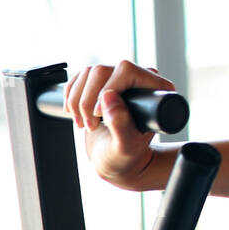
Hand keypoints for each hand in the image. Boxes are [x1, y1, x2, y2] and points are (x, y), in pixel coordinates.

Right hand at [63, 60, 176, 189]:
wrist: (115, 159)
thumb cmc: (126, 156)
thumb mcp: (126, 146)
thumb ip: (121, 124)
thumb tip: (109, 96)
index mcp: (157, 90)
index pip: (127, 71)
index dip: (108, 89)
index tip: (100, 115)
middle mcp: (140, 78)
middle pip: (102, 70)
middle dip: (88, 101)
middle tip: (90, 125)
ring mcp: (120, 78)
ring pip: (88, 72)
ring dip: (78, 102)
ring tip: (86, 124)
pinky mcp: (102, 81)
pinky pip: (79, 77)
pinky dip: (71, 97)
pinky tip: (77, 114)